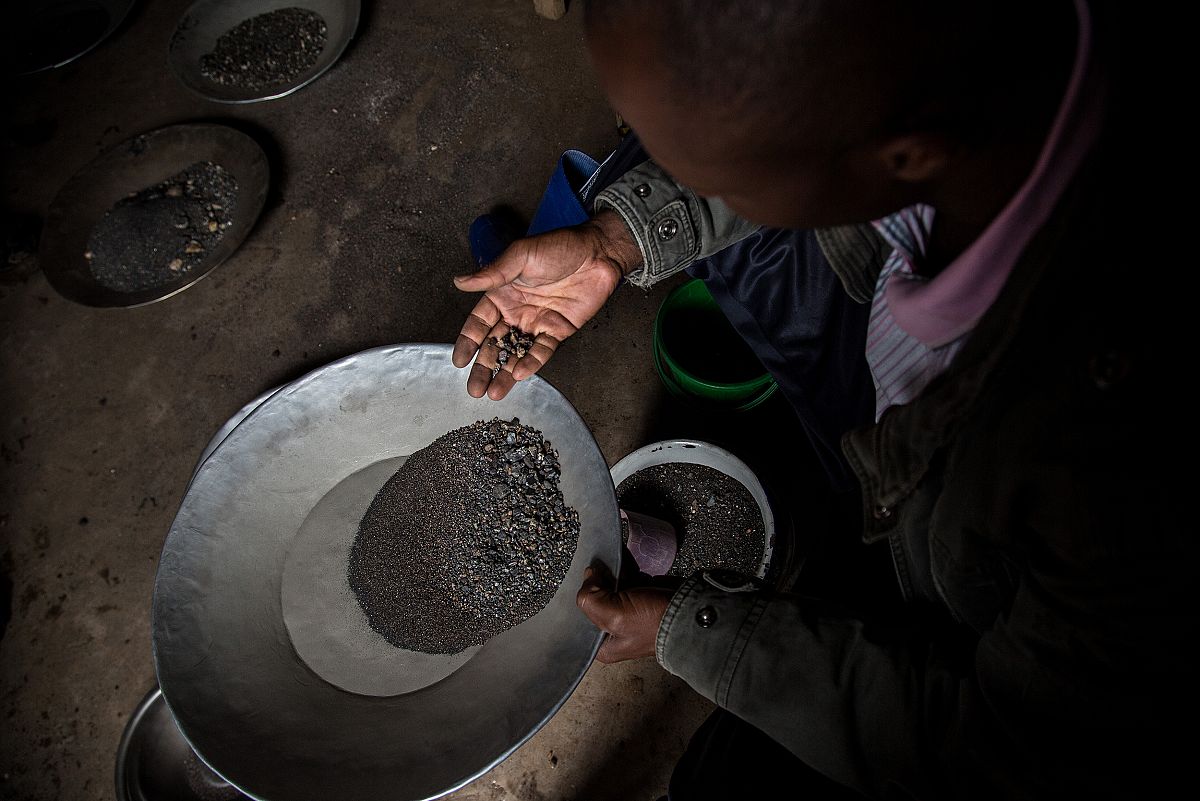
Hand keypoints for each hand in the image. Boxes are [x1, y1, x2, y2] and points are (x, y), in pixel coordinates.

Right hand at [451, 211, 640, 399]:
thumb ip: (492, 273)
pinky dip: (531, 363)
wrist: (597, 253)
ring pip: (516, 353)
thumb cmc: (558, 247)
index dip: (468, 342)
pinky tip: (519, 374)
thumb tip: (460, 282)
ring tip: (493, 392)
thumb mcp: (520, 256)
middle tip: (474, 388)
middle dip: (484, 367)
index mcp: (502, 294)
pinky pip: (541, 351)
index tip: (459, 360)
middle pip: (495, 344)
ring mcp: (537, 323)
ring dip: (504, 372)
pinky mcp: (558, 331)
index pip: (479, 323)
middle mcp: (516, 311)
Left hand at [576, 564, 674, 663]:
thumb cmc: (653, 622)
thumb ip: (590, 597)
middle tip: (595, 567)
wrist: (688, 611)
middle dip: (594, 582)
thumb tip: (589, 574)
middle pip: (594, 601)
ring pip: (608, 586)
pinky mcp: (640, 596)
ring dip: (608, 571)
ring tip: (606, 558)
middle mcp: (613, 630)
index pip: (579, 620)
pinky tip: (619, 557)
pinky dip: (621, 567)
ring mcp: (627, 612)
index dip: (580, 600)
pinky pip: (624, 578)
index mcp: (604, 645)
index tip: (581, 581)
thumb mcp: (614, 615)